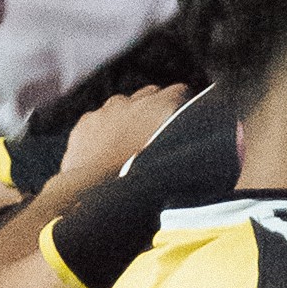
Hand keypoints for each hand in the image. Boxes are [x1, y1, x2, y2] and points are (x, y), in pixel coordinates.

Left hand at [62, 84, 190, 182]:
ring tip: (127, 150)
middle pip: (150, 94)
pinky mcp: (86, 122)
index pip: (181, 92)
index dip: (182, 107)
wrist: (96, 195)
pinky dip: (102, 132)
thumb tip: (200, 144)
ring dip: (126, 120)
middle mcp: (136, 102)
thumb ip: (184, 142)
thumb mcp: (179, 167)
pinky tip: (105, 156)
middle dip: (153, 110)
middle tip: (155, 138)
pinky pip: (98, 119)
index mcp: (164, 108)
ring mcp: (107, 110)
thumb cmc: (143, 187)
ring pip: (122, 106)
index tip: (182, 123)